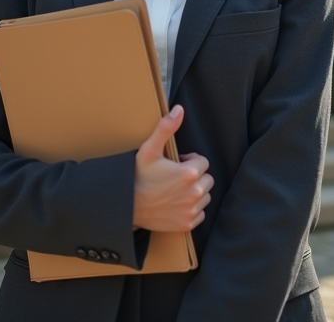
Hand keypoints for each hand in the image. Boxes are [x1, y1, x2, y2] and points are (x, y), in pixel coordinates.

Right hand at [133, 105, 213, 231]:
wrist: (126, 206)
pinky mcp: (188, 223)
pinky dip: (192, 209)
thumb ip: (166, 128)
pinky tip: (176, 203)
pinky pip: (201, 213)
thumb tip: (179, 110)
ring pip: (205, 195)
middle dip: (195, 176)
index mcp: (189, 173)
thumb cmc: (137, 177)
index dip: (189, 161)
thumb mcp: (149, 150)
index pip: (202, 161)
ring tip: (176, 190)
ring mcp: (192, 210)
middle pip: (207, 179)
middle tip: (175, 177)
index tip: (175, 164)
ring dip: (195, 191)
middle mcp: (195, 193)